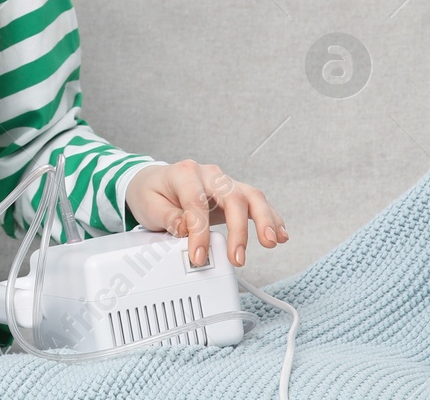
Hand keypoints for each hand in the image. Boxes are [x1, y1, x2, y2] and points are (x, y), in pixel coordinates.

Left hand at [126, 160, 288, 268]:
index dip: (199, 233)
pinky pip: (257, 203)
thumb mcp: (149, 205)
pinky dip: (271, 218)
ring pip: (252, 196)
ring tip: (272, 242)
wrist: (154, 181)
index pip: (197, 203)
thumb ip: (167, 217)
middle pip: (233, 196)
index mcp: (185, 173)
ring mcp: (224, 182)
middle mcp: (209, 174)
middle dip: (238, 229)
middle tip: (237, 257)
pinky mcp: (234, 193)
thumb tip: (186, 230)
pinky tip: (280, 234)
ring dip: (264, 220)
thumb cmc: (152, 192)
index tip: (198, 257)